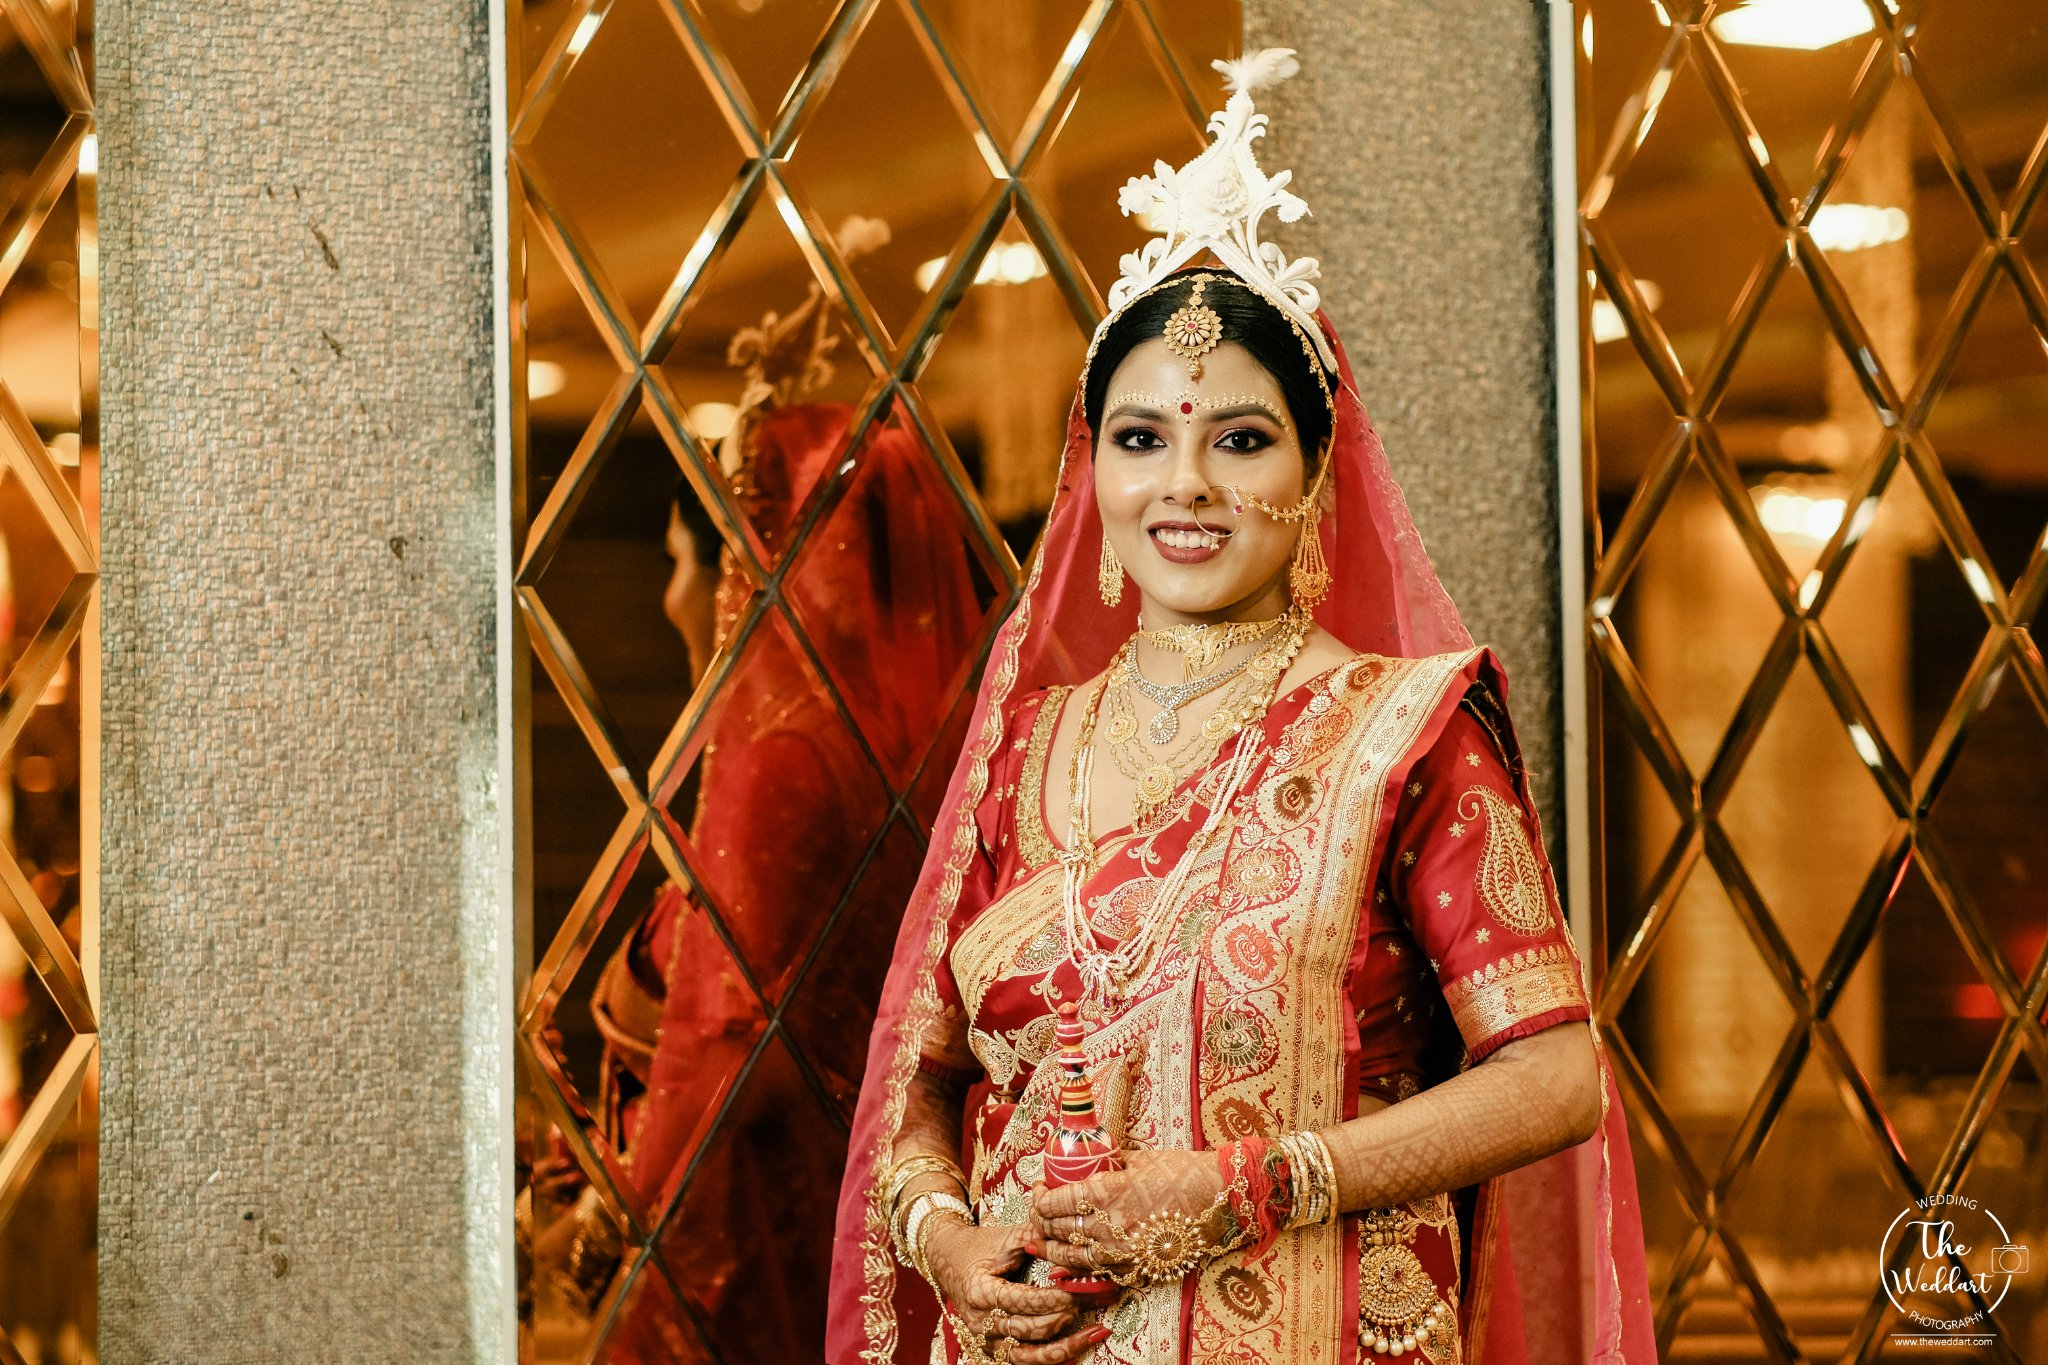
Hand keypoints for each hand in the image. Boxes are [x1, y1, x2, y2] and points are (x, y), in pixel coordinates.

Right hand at [923, 1217, 1110, 1363]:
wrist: (949, 1260)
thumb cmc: (981, 1246)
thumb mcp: (1006, 1237)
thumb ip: (1038, 1236)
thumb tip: (1073, 1231)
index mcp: (980, 1292)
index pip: (1022, 1301)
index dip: (1053, 1297)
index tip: (1079, 1288)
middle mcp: (981, 1323)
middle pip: (1030, 1329)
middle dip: (1067, 1315)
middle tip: (1096, 1300)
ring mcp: (987, 1341)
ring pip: (1030, 1356)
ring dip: (1067, 1345)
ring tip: (1097, 1331)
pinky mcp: (994, 1351)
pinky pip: (1026, 1362)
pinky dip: (1053, 1358)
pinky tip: (1079, 1347)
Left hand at [1029, 1149, 1230, 1284]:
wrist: (1221, 1200)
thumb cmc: (1182, 1171)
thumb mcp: (1138, 1159)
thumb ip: (1108, 1165)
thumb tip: (1086, 1162)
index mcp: (1104, 1191)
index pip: (1052, 1203)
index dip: (1038, 1197)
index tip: (1040, 1189)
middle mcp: (1107, 1225)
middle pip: (1055, 1230)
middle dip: (1040, 1221)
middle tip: (1039, 1212)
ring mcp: (1121, 1252)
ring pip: (1069, 1257)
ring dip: (1051, 1248)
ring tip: (1042, 1239)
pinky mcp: (1135, 1268)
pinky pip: (1094, 1273)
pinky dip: (1075, 1269)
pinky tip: (1066, 1264)